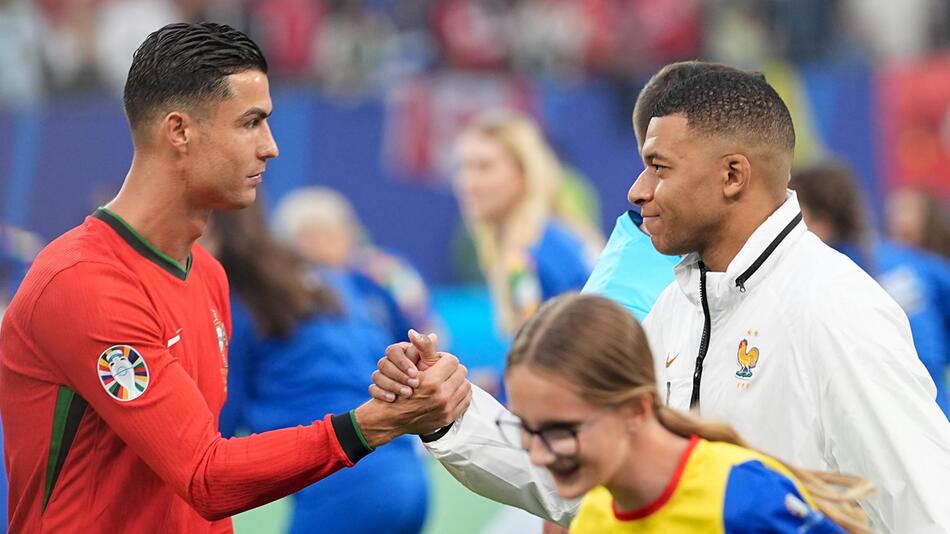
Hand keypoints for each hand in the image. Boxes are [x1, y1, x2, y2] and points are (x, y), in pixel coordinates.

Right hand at [354, 352, 471, 445]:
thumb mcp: (408, 367)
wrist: (391, 418)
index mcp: (432, 382)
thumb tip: (434, 335)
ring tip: (447, 381)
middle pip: (461, 372)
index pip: (452, 360)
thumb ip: (422, 349)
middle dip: (452, 369)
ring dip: (458, 381)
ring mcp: (447, 408)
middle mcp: (442, 396)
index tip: (438, 362)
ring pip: (466, 385)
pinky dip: (461, 394)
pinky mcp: (450, 417)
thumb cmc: (398, 389)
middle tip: (443, 371)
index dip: (444, 359)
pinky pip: (466, 400)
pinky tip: (452, 391)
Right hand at [368, 330, 439, 401]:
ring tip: (408, 393)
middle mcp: (388, 362)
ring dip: (393, 385)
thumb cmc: (432, 374)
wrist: (427, 396)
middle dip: (399, 375)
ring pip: (377, 376)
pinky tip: (393, 398)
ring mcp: (381, 376)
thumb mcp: (431, 360)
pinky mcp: (378, 389)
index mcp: (399, 351)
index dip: (403, 362)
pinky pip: (373, 390)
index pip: (393, 351)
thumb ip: (426, 347)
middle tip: (415, 384)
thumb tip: (428, 334)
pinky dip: (382, 394)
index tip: (415, 373)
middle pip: (383, 364)